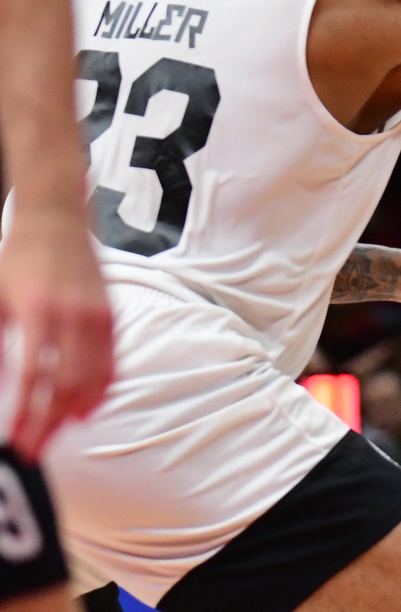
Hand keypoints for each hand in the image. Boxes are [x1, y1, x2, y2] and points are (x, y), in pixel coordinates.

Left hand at [0, 208, 112, 461]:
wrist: (55, 224)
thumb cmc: (17, 261)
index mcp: (39, 313)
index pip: (34, 380)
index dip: (26, 416)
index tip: (16, 441)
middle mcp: (74, 318)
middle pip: (66, 387)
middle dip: (49, 424)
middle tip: (32, 450)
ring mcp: (98, 318)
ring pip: (92, 380)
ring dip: (73, 413)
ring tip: (55, 435)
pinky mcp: (111, 318)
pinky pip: (111, 364)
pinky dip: (99, 391)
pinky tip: (85, 409)